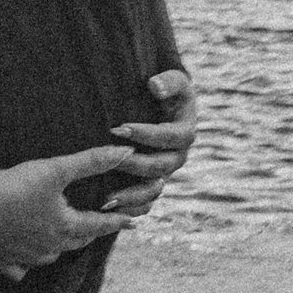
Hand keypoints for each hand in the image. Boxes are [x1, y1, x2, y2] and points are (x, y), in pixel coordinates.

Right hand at [0, 139, 164, 280]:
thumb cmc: (17, 184)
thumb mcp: (58, 169)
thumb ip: (92, 161)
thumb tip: (127, 153)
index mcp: (64, 225)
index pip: (98, 225)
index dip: (116, 222)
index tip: (133, 223)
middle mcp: (48, 245)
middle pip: (75, 243)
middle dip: (89, 235)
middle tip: (97, 229)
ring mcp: (24, 255)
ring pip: (49, 258)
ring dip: (58, 249)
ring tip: (61, 239)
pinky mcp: (1, 258)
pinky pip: (18, 269)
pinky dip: (24, 266)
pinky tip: (25, 262)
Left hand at [102, 67, 198, 205]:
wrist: (167, 108)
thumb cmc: (169, 91)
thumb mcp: (174, 80)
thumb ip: (169, 81)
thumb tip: (154, 86)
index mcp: (185, 132)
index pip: (169, 136)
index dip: (146, 134)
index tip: (119, 128)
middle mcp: (178, 156)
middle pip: (161, 166)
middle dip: (134, 164)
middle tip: (109, 159)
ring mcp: (166, 172)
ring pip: (154, 190)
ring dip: (132, 196)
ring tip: (107, 198)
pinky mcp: (154, 182)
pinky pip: (146, 202)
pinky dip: (130, 208)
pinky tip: (108, 212)